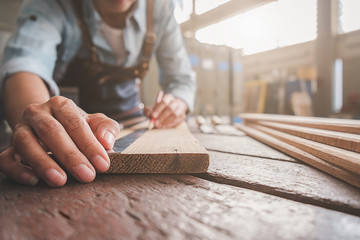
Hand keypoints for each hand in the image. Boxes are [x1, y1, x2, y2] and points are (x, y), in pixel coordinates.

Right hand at [0, 96, 119, 186]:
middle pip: (51, 131)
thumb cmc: (77, 126)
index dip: (90, 144)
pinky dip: (18, 170)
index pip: (75, 123)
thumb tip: (106, 141)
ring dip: (43, 163)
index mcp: (60, 105)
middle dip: (71, 156)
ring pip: (26, 143)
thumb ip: (106, 128)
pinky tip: (34, 180)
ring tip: (60, 180)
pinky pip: (6, 159)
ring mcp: (20, 130)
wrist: (48, 124)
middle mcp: (37, 113)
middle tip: (87, 175)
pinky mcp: (8, 148)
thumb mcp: (95, 123)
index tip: (103, 164)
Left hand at [144, 93, 187, 128]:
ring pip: (175, 115)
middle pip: (170, 108)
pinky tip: (164, 127)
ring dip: (166, 121)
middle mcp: (176, 101)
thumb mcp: (155, 107)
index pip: (164, 102)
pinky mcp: (183, 116)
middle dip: (162, 117)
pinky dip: (171, 124)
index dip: (158, 109)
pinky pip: (178, 121)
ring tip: (159, 126)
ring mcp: (181, 109)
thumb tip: (148, 114)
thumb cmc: (162, 108)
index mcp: (168, 97)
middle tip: (155, 123)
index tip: (153, 115)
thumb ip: (150, 110)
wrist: (174, 108)